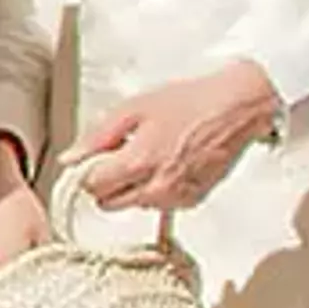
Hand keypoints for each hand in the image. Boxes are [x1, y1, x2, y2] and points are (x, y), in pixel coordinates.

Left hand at [65, 62, 277, 219]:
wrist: (236, 108)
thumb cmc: (191, 102)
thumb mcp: (135, 108)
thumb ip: (97, 136)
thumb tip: (71, 157)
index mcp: (138, 163)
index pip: (92, 187)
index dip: (90, 170)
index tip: (97, 158)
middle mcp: (156, 188)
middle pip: (109, 203)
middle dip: (108, 182)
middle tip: (121, 155)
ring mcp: (176, 198)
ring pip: (134, 205)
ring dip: (133, 187)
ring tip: (151, 154)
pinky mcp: (192, 201)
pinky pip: (160, 204)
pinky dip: (157, 189)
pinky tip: (169, 163)